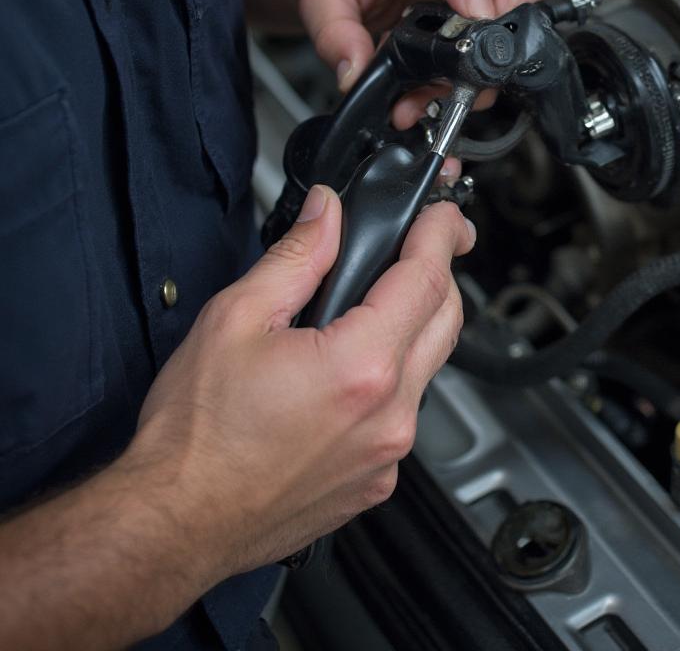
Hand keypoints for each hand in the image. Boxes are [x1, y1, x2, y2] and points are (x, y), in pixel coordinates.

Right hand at [129, 185, 473, 576]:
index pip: (427, 278)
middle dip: (439, 272)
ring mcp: (389, 453)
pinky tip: (354, 371)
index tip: (442, 215)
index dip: (439, 234)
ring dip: (417, 326)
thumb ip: (296, 256)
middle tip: (421, 246)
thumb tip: (328, 213)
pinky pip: (407, 413)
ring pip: (431, 366)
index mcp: (360, 366)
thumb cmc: (196, 435)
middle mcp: (389, 414)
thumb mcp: (235, 318)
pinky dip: (395, 380)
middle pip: (447, 319)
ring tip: (377, 305)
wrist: (176, 522)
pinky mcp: (379, 479)